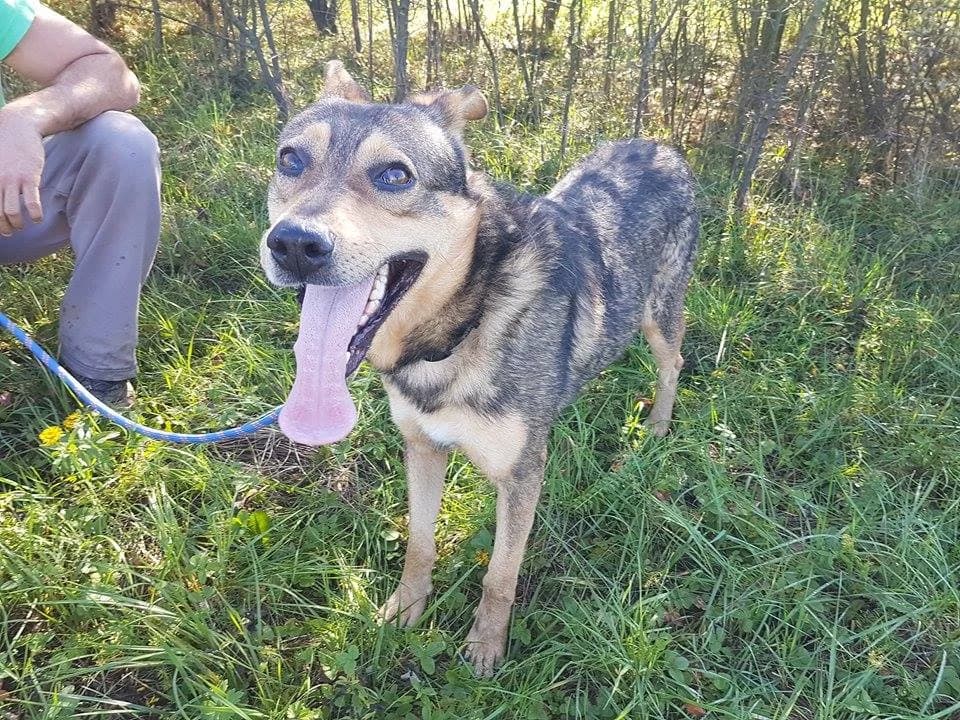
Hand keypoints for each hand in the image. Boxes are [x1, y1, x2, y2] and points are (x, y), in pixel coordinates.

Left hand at [0, 107, 44, 235]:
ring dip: (16, 224)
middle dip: (2, 227)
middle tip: (8, 231)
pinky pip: (31, 204)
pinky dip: (35, 215)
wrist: (18, 125)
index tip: (0, 226)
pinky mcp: (29, 178)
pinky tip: (37, 218)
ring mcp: (12, 180)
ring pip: (11, 212)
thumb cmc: (3, 143)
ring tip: (20, 226)